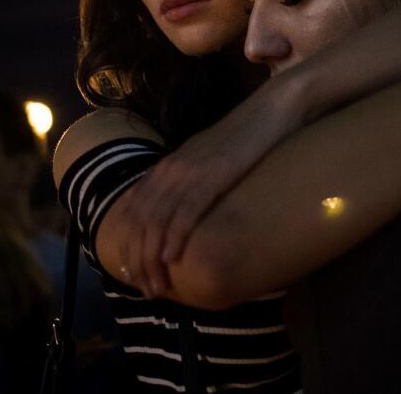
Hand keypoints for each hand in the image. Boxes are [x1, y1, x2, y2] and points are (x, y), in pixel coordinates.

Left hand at [116, 78, 304, 297]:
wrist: (272, 109)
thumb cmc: (246, 137)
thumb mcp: (210, 162)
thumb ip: (193, 184)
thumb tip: (188, 213)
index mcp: (167, 167)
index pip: (134, 211)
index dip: (128, 245)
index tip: (133, 273)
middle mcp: (170, 169)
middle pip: (140, 221)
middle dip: (138, 260)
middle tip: (146, 291)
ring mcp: (189, 171)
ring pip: (158, 221)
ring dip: (152, 258)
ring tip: (157, 286)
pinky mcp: (212, 174)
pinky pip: (186, 211)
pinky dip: (175, 237)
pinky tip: (172, 259)